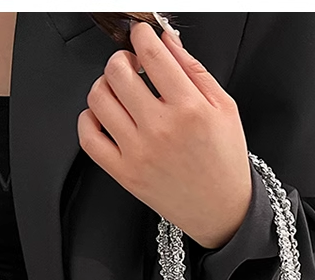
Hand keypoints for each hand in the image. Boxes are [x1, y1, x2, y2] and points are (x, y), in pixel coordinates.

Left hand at [77, 18, 252, 248]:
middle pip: (117, 72)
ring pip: (99, 100)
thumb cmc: (225, 161)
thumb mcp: (225, 108)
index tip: (141, 34)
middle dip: (121, 59)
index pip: (152, 54)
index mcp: (190, 108)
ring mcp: (138, 153)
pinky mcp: (124, 173)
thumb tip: (166, 40)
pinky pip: (89, 138)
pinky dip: (89, 119)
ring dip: (104, 85)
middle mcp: (161, 129)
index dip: (142, 35)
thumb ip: (194, 70)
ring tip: (118, 91)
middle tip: (130, 65)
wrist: (221, 210)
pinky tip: (104, 117)